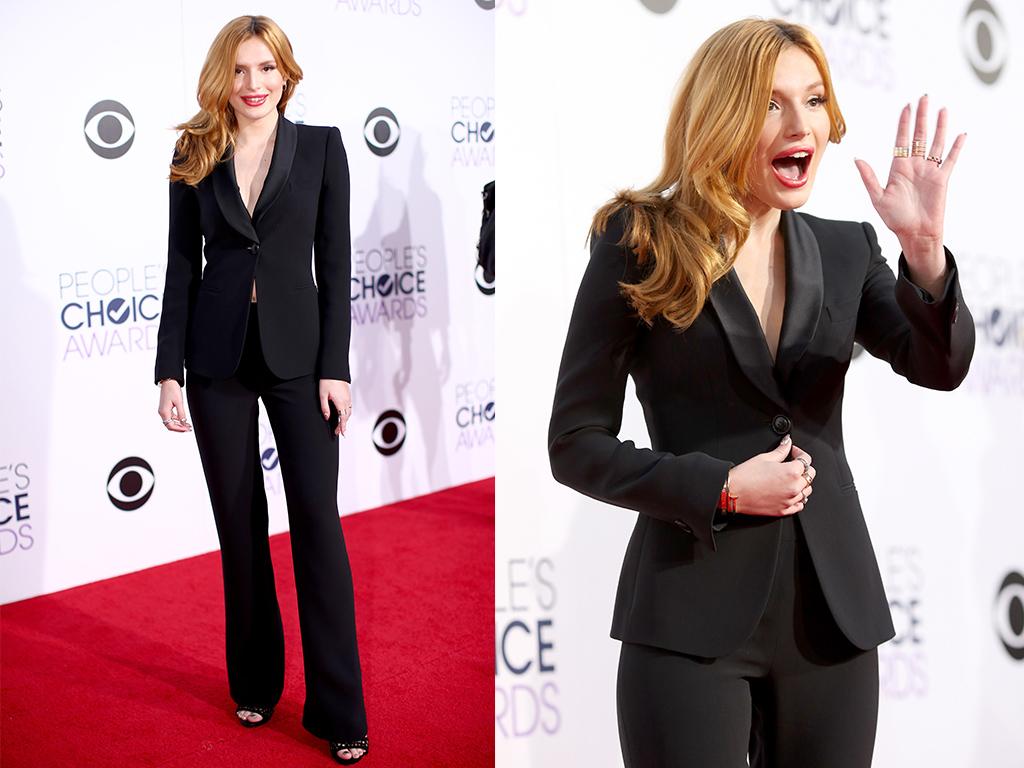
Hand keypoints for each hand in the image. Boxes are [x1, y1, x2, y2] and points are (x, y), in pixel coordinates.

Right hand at [158, 380, 191, 432]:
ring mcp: (163, 411)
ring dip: (179, 424)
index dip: (179, 429)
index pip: (170, 425)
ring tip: (188, 426)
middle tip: (189, 429)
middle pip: (170, 425)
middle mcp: (162, 412)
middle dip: (179, 428)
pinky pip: (171, 417)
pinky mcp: (165, 408)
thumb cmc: (173, 390)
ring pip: (171, 422)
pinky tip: (184, 420)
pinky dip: (177, 420)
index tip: (187, 429)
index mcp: (164, 412)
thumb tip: (184, 422)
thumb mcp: (179, 402)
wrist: (168, 382)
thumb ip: (181, 413)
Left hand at [319, 379, 351, 436]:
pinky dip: (347, 412)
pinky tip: (343, 413)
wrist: (334, 370)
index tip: (342, 434)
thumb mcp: (322, 395)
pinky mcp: (348, 394)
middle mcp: (346, 400)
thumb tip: (327, 417)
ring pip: (349, 411)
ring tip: (340, 424)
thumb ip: (325, 407)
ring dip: (345, 419)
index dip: (343, 427)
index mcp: (341, 402)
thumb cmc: (327, 380)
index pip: (343, 418)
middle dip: (343, 425)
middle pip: (347, 416)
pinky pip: (349, 406)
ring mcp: (348, 397)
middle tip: (338, 432)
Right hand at [726, 435, 814, 516]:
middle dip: (803, 467)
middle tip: (793, 464)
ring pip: (807, 491)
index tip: (793, 451)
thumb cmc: (745, 476)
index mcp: (791, 472)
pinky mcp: (784, 510)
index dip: (799, 452)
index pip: (806, 459)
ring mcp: (790, 500)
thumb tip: (787, 443)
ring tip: (791, 478)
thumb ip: (781, 450)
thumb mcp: (764, 458)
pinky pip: (800, 505)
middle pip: (810, 475)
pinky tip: (790, 492)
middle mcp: (794, 487)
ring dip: (802, 483)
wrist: (733, 492)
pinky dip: (798, 498)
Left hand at [854, 95, 965, 294]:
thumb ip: (869, 177)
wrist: (914, 233)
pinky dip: (956, 147)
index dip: (904, 122)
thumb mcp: (878, 198)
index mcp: (898, 168)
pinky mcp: (942, 179)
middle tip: (924, 97)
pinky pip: (951, 160)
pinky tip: (961, 134)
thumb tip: (857, 159)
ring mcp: (929, 171)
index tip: (906, 106)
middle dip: (921, 116)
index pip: (901, 139)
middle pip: (919, 135)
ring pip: (936, 143)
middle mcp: (915, 166)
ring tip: (942, 109)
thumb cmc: (895, 219)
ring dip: (939, 126)